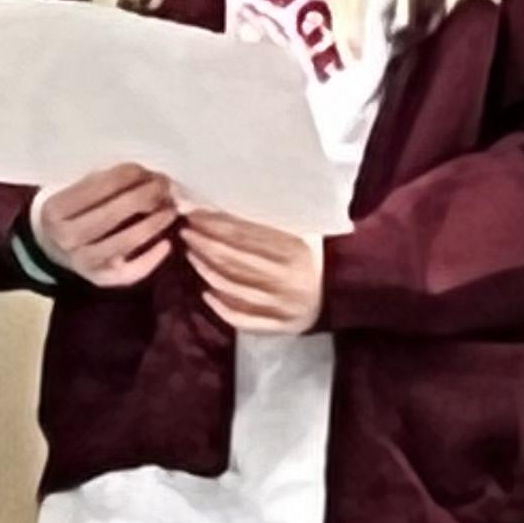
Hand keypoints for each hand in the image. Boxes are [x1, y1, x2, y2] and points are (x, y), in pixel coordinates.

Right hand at [30, 164, 180, 289]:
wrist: (50, 247)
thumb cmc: (70, 212)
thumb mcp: (73, 192)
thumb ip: (103, 183)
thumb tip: (144, 176)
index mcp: (55, 210)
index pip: (95, 189)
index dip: (125, 176)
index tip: (146, 170)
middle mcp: (65, 237)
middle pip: (112, 214)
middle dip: (144, 196)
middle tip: (165, 186)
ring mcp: (82, 261)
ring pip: (125, 242)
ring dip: (153, 224)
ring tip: (170, 210)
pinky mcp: (100, 279)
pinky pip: (131, 271)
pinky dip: (152, 258)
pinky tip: (166, 244)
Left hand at [184, 209, 327, 334]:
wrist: (338, 295)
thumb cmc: (305, 255)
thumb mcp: (298, 231)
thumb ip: (271, 217)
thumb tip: (223, 196)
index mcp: (297, 250)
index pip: (244, 233)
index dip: (214, 222)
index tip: (192, 214)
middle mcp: (292, 278)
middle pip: (235, 259)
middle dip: (204, 243)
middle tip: (185, 232)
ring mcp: (286, 304)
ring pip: (234, 287)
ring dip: (205, 270)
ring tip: (190, 254)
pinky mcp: (282, 326)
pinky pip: (244, 319)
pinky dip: (221, 308)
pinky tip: (205, 294)